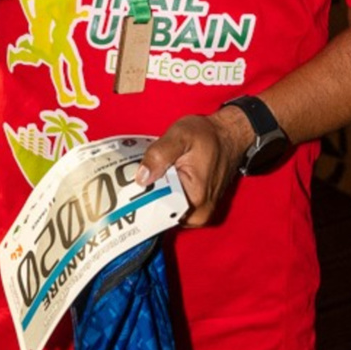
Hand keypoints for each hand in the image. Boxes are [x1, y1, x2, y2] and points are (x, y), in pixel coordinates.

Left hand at [135, 110, 248, 226]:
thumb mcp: (181, 135)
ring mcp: (197, 214)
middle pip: (158, 213)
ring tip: (142, 176)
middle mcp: (198, 215)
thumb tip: (142, 177)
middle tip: (127, 179)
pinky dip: (161, 194)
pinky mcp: (195, 209)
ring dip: (152, 195)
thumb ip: (160, 155)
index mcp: (195, 201)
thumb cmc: (207, 134)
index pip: (157, 210)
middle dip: (142, 197)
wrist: (228, 135)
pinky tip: (154, 178)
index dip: (138, 199)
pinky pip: (171, 206)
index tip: (122, 189)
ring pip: (163, 210)